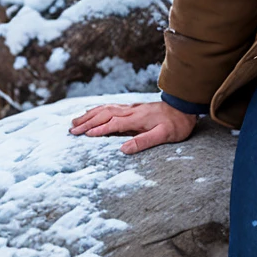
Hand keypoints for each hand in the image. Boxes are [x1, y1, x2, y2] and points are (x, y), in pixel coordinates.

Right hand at [69, 100, 197, 154]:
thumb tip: (123, 149)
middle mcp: (131, 111)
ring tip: (75, 122)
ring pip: (105, 109)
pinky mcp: (133, 108)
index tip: (84, 136)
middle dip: (87, 122)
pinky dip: (98, 109)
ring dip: (89, 115)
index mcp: (137, 119)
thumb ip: (144, 141)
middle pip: (104, 114)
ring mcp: (131, 108)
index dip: (98, 130)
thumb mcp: (164, 136)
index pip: (113, 124)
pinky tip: (92, 112)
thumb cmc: (177, 124)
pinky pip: (111, 107)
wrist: (185, 107)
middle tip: (72, 130)